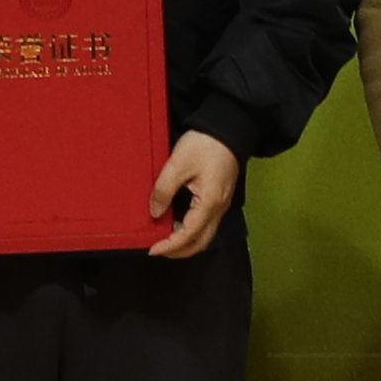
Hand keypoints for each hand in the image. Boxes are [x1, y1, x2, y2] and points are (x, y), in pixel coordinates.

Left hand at [146, 130, 245, 256]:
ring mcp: (221, 204)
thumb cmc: (205, 144)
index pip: (188, 235)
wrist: (228, 129)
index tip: (152, 249)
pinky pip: (207, 223)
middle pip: (201, 243)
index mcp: (209, 203)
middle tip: (158, 250)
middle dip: (179, 251)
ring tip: (166, 238)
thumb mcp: (177, 164)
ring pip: (205, 235)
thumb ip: (163, 190)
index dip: (169, 246)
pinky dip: (192, 230)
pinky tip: (178, 223)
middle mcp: (219, 209)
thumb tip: (155, 212)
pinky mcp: (220, 198)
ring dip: (186, 242)